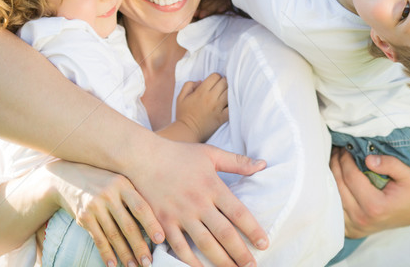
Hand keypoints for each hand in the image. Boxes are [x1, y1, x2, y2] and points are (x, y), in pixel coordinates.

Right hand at [45, 160, 160, 266]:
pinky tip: (113, 264)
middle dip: (139, 246)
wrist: (70, 177)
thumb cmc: (103, 181)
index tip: (160, 239)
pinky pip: (98, 239)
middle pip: (127, 225)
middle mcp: (109, 195)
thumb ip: (133, 197)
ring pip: (113, 236)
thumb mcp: (119, 181)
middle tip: (148, 262)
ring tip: (133, 266)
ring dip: (124, 254)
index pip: (140, 207)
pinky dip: (106, 253)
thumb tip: (154, 222)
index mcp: (122, 184)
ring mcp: (95, 207)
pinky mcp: (83, 217)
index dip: (151, 224)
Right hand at [133, 139, 267, 266]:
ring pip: (205, 245)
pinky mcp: (163, 222)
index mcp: (212, 186)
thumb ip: (237, 161)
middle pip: (224, 233)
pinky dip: (190, 263)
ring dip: (221, 262)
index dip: (253, 230)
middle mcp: (198, 202)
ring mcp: (180, 214)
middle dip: (240, 253)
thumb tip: (263, 164)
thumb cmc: (180, 154)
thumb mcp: (211, 153)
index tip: (264, 244)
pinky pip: (178, 248)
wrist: (145, 157)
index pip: (238, 213)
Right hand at [176, 73, 228, 141]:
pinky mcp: (221, 117)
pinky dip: (233, 104)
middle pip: (224, 82)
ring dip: (229, 91)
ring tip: (226, 93)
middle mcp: (210, 98)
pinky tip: (230, 104)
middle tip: (222, 86)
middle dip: (224, 82)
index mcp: (201, 91)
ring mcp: (217, 108)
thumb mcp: (181, 97)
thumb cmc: (183, 114)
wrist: (187, 131)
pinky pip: (232, 108)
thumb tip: (200, 81)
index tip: (214, 81)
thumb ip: (189, 85)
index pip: (215, 76)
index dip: (216, 77)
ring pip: (230, 93)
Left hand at [330, 148, 409, 237]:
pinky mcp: (349, 229)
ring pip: (332, 195)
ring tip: (336, 159)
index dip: (345, 158)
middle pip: (338, 184)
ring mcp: (354, 226)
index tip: (346, 146)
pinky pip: (333, 207)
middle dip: (335, 163)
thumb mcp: (409, 175)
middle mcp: (361, 219)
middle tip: (338, 149)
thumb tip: (368, 159)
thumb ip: (392, 164)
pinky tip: (337, 177)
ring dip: (331, 175)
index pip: (350, 176)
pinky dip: (332, 190)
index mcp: (375, 206)